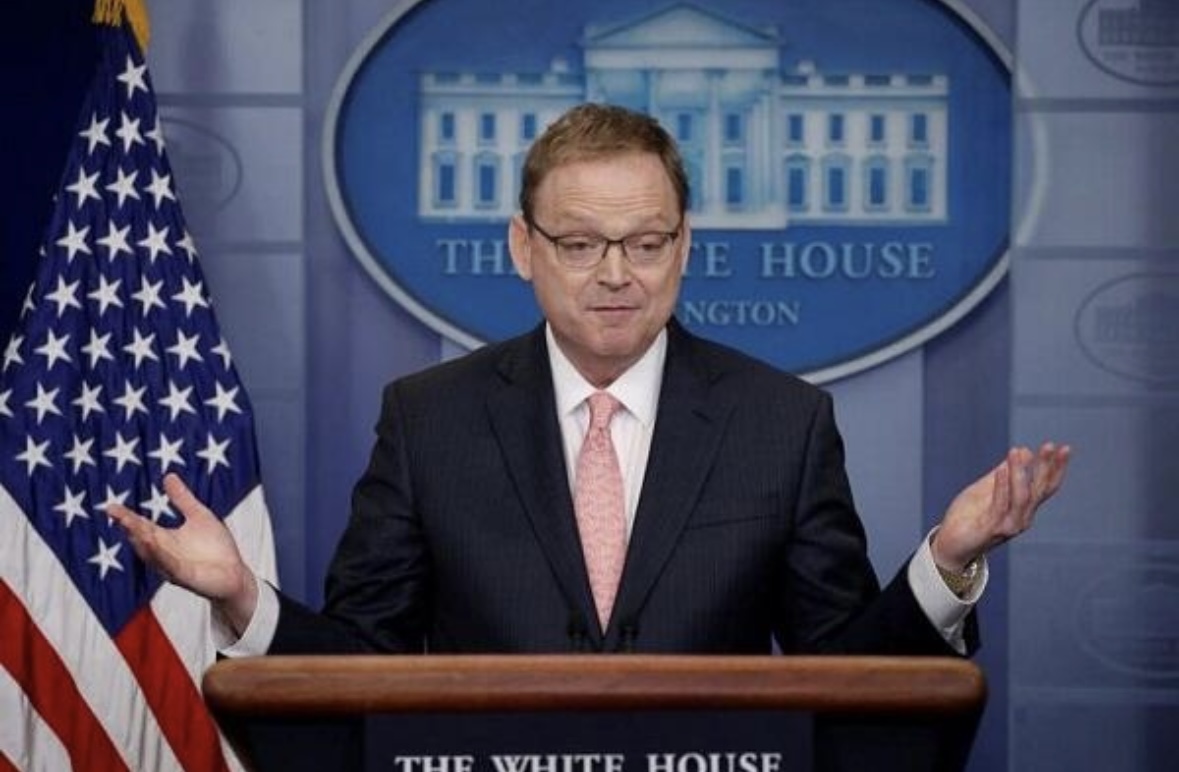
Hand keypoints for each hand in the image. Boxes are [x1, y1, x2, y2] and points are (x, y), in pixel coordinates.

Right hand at [108, 473, 257, 631]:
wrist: (235, 575)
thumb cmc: (215, 548)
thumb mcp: (198, 516)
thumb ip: (182, 499)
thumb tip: (168, 475)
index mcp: (164, 540)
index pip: (141, 527)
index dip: (126, 518)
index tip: (110, 507)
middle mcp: (164, 556)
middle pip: (144, 540)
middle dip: (131, 528)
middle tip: (117, 514)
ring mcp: (174, 568)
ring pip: (155, 555)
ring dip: (144, 541)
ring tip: (132, 526)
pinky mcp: (188, 578)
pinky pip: (173, 568)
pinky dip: (164, 557)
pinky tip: (157, 545)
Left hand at [932, 442, 1070, 571]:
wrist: (950, 545)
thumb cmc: (968, 517)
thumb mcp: (986, 489)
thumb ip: (1004, 473)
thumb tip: (1023, 450)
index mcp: (1023, 509)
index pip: (1045, 487)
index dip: (1056, 469)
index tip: (1064, 448)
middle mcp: (1022, 518)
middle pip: (1039, 490)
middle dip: (1046, 467)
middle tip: (1050, 446)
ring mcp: (1009, 525)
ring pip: (1021, 496)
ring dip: (1020, 472)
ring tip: (1016, 451)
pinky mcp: (993, 530)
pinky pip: (1000, 505)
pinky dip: (1002, 486)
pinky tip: (1002, 469)